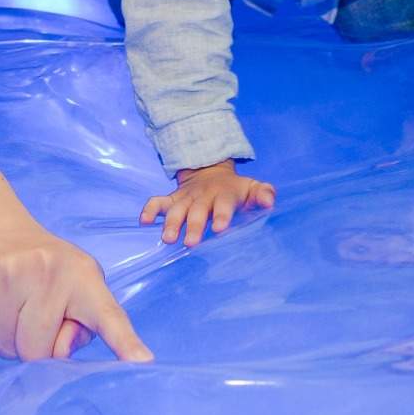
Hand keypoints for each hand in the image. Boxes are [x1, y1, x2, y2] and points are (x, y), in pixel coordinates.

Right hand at [0, 220, 153, 362]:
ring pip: (6, 348)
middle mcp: (48, 270)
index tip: (142, 362)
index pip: (107, 315)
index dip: (124, 342)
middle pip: (38, 352)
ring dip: (5, 340)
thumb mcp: (76, 289)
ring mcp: (7, 272)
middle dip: (32, 348)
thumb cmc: (44, 272)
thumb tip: (62, 349)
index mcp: (84, 277)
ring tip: (8, 306)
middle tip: (29, 316)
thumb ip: (82, 326)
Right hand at [139, 160, 276, 244]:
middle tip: (190, 243)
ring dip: (170, 223)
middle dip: (193, 226)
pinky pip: (157, 202)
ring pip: (176, 209)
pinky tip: (144, 221)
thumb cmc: (235, 189)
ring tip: (167, 239)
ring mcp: (185, 198)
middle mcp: (202, 197)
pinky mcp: (172, 200)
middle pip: (197, 211)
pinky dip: (149, 209)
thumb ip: (263, 194)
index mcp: (224, 195)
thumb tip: (270, 201)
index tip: (220, 228)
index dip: (221, 215)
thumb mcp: (252, 188)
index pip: (223, 204)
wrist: (210, 172)